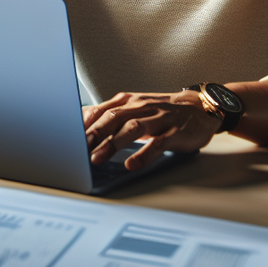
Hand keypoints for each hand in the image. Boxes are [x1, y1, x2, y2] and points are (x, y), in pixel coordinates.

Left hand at [82, 90, 220, 170]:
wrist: (200, 108)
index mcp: (129, 101)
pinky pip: (158, 144)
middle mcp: (142, 107)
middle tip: (77, 148)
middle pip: (114, 118)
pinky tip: (131, 164)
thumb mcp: (134, 108)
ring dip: (112, 144)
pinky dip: (143, 154)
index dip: (84, 123)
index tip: (68, 136)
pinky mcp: (175, 133)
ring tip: (97, 158)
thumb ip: (109, 114)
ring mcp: (159, 119)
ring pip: (132, 128)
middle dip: (94, 133)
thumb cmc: (161, 111)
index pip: (102, 110)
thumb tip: (80, 120)